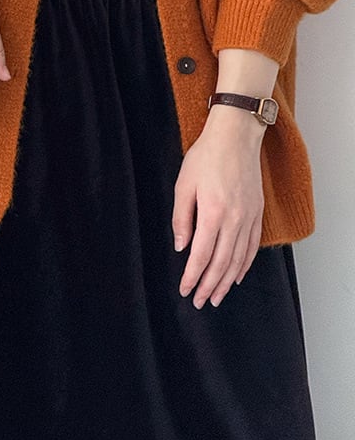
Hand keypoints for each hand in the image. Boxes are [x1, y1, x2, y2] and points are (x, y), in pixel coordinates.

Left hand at [171, 107, 264, 307]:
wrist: (235, 137)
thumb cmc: (205, 157)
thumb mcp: (183, 184)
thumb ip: (182, 218)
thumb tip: (182, 247)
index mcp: (213, 213)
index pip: (202, 255)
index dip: (193, 277)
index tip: (185, 291)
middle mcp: (234, 219)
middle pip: (222, 263)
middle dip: (210, 286)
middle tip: (200, 302)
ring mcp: (249, 217)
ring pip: (239, 259)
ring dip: (227, 281)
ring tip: (217, 297)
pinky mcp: (257, 213)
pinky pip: (252, 246)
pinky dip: (245, 264)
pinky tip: (237, 276)